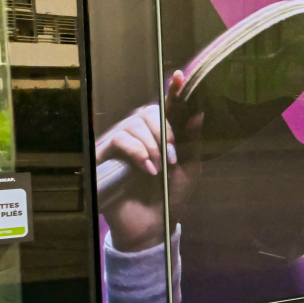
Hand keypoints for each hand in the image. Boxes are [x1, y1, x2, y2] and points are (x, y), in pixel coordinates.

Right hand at [95, 70, 199, 250]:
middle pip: (148, 112)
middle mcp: (139, 135)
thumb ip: (192, 140)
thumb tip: (199, 111)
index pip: (167, 107)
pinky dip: (137, 150)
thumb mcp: (189, 167)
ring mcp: (120, 144)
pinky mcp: (104, 156)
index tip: (180, 76)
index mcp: (161, 135)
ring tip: (159, 167)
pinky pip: (119, 138)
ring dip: (152, 144)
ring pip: (134, 123)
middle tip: (172, 154)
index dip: (173, 91)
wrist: (154, 225)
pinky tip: (147, 168)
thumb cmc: (170, 196)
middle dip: (164, 130)